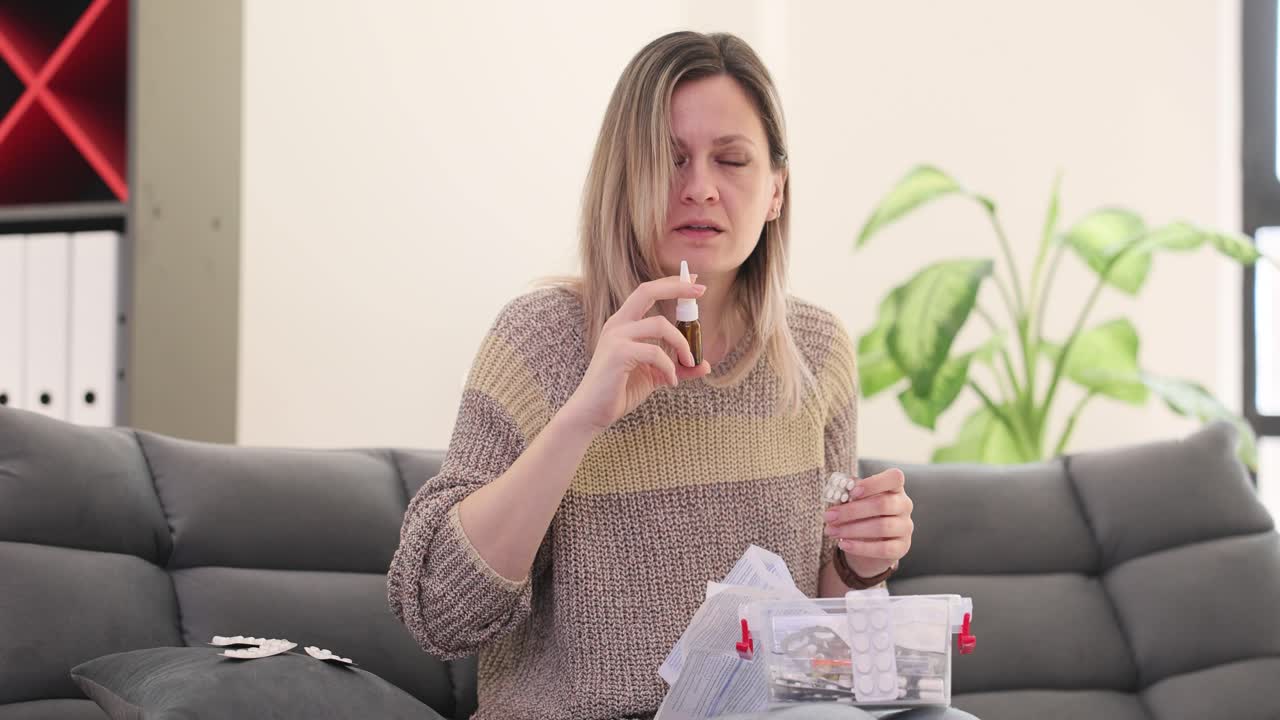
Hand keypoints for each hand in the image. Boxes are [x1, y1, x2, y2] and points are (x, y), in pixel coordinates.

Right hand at [561, 275, 711, 433]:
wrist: (592, 414)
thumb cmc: (619, 392)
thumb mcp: (654, 376)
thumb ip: (677, 367)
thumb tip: (705, 365)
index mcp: (623, 324)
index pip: (647, 293)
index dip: (671, 284)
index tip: (695, 281)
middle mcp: (617, 325)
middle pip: (647, 291)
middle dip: (677, 288)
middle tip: (702, 291)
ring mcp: (615, 337)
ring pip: (660, 325)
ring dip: (682, 344)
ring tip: (689, 364)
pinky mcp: (618, 354)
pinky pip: (656, 352)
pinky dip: (670, 367)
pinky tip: (671, 382)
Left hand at [823, 467, 913, 577]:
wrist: (869, 543)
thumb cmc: (861, 514)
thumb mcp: (854, 501)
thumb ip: (848, 494)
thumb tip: (839, 490)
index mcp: (894, 488)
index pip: (894, 478)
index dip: (873, 484)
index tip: (851, 492)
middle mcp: (904, 505)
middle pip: (882, 504)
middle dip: (851, 511)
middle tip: (829, 516)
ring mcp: (905, 527)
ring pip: (882, 527)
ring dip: (852, 530)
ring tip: (831, 531)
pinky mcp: (902, 547)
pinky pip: (883, 549)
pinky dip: (860, 547)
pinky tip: (843, 544)